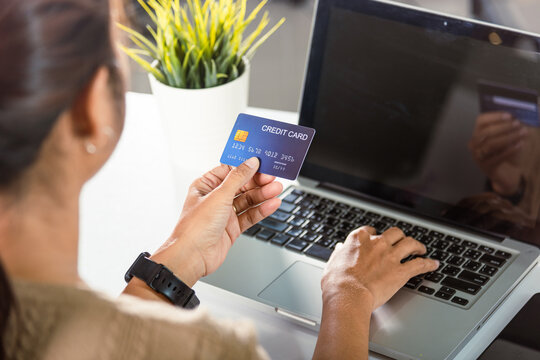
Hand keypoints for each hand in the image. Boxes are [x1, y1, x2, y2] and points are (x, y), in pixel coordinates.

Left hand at [151, 157, 281, 286]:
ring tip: (276, 190)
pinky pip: (249, 215)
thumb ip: (238, 178)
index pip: (229, 170)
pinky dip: (261, 210)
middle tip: (272, 179)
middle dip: (257, 182)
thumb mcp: (219, 195)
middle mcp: (215, 199)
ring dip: (262, 195)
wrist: (192, 256)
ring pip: (247, 201)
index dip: (246, 166)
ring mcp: (224, 214)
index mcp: (206, 186)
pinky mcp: (232, 228)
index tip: (261, 163)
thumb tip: (250, 163)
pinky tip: (272, 204)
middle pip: (241, 185)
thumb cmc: (195, 227)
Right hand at [322, 226, 438, 310]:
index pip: (370, 231)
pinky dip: (429, 264)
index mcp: (358, 240)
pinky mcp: (401, 271)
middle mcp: (377, 244)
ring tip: (421, 249)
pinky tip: (434, 264)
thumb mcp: (332, 263)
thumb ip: (338, 254)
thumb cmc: (336, 282)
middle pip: (394, 233)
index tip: (377, 238)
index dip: (375, 235)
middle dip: (399, 236)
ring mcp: (390, 256)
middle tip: (402, 241)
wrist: (347, 295)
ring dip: (417, 245)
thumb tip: (340, 248)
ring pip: (410, 243)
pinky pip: (420, 264)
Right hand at [468, 112, 526, 194]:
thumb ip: (506, 128)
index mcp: (476, 134)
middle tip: (518, 124)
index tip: (509, 116)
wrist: (502, 173)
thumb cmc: (502, 152)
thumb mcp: (502, 138)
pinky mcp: (486, 167)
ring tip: (522, 133)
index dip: (494, 117)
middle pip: (485, 132)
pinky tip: (520, 144)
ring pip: (491, 144)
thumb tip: (516, 119)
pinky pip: (498, 157)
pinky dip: (510, 150)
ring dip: (508, 137)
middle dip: (503, 127)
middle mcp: (474, 145)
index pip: (480, 121)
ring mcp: (478, 157)